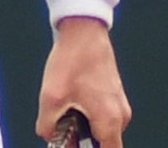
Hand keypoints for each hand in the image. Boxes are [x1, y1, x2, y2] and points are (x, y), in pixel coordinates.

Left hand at [37, 17, 130, 146]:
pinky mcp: (115, 96)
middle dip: (84, 142)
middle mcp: (121, 115)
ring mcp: (120, 105)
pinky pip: (104, 117)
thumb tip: (48, 136)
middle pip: (104, 144)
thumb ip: (47, 125)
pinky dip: (90, 116)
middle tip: (64, 131)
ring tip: (66, 113)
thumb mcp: (51, 97)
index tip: (74, 146)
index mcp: (110, 120)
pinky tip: (73, 103)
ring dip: (86, 129)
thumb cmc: (72, 60)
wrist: (84, 31)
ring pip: (103, 130)